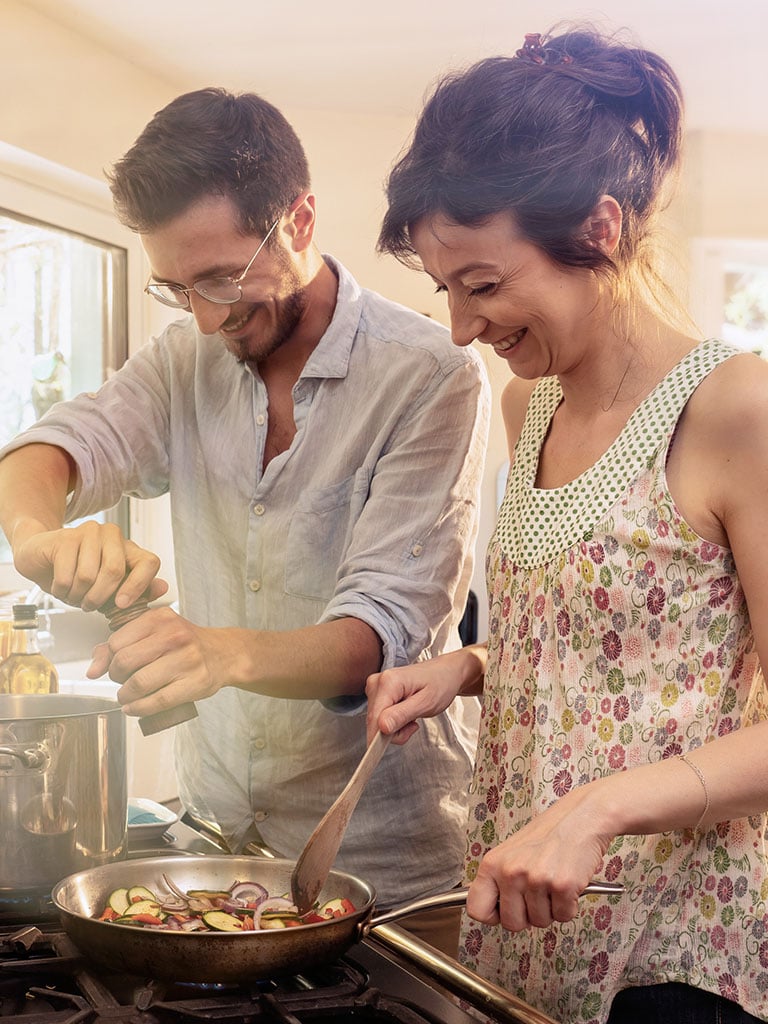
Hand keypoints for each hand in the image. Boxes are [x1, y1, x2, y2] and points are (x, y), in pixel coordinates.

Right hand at [12, 520, 166, 610]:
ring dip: (77, 595)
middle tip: (88, 606)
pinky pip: (66, 575)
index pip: (149, 563)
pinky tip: (61, 587)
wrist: (44, 559)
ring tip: (73, 594)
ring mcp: (90, 532)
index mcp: (129, 548)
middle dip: (98, 598)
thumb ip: (138, 591)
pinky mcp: (66, 537)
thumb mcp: (112, 589)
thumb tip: (163, 587)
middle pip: (115, 571)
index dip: (138, 586)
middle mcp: (113, 535)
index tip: (121, 604)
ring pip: (88, 575)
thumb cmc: (80, 574)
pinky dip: (61, 590)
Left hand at [87, 606, 225, 714]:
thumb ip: (120, 643)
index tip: (115, 666)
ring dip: (125, 696)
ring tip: (127, 696)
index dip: (109, 659)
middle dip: (115, 677)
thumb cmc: (185, 643)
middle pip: (124, 662)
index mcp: (160, 618)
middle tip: (121, 682)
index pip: (116, 642)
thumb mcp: (155, 631)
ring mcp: (186, 660)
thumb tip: (93, 669)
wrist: (224, 653)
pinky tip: (134, 708)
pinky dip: (139, 709)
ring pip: (139, 683)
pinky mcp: (194, 683)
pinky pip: (157, 701)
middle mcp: (174, 636)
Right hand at [365, 649, 467, 744]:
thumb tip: (382, 727)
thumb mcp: (426, 703)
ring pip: (376, 722)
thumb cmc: (440, 684)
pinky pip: (379, 717)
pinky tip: (406, 713)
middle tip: (414, 725)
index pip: (375, 718)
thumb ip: (402, 715)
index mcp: (388, 681)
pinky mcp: (377, 693)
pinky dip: (393, 722)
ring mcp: (376, 687)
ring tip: (412, 716)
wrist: (445, 673)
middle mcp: (377, 682)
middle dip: (393, 732)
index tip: (390, 748)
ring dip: (394, 728)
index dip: (380, 738)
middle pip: (374, 722)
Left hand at [466, 785, 613, 931]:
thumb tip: (492, 911)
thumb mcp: (512, 852)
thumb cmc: (548, 834)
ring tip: (554, 880)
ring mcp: (536, 879)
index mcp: (492, 864)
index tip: (505, 909)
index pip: (476, 908)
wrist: (581, 817)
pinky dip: (569, 905)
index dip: (493, 915)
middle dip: (527, 916)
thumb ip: (500, 879)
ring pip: (540, 922)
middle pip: (511, 924)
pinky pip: (564, 916)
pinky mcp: (562, 886)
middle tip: (537, 894)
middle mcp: (511, 872)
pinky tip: (568, 882)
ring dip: (551, 908)